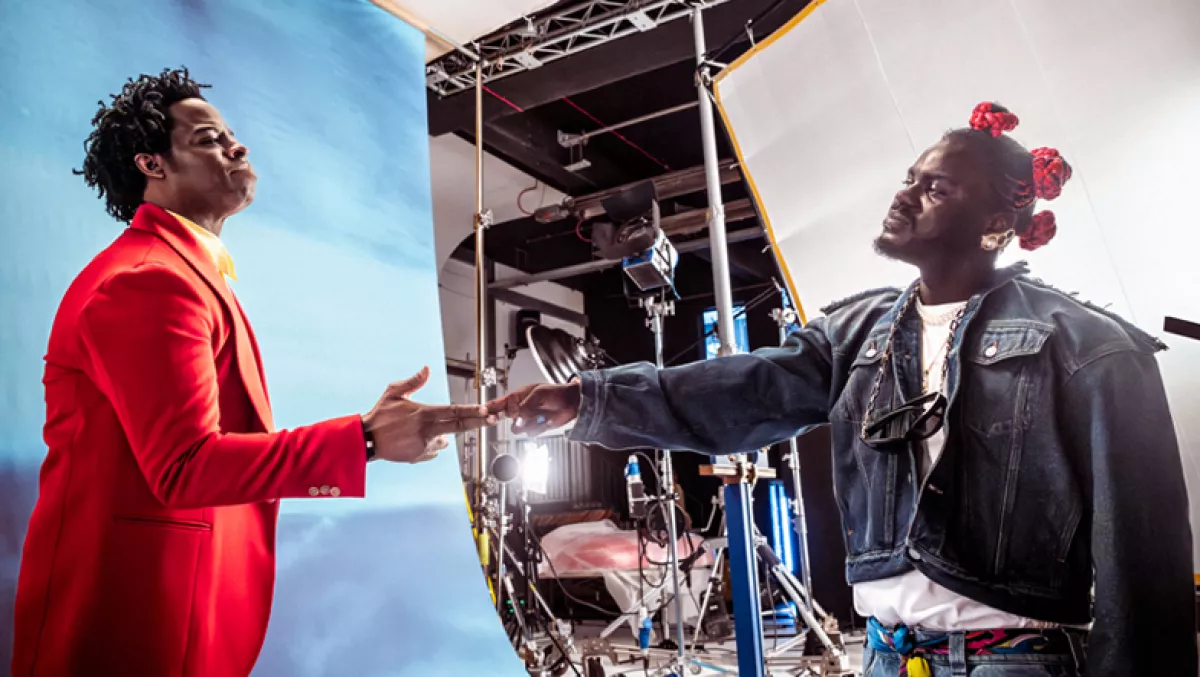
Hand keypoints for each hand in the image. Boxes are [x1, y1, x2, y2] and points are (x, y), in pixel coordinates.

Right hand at [363, 366, 496, 463]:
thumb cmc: (380, 415)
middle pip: (459, 426)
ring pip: (444, 440)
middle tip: (492, 420)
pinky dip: (429, 445)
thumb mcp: (394, 392)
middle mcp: (427, 429)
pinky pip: (432, 450)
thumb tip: (427, 369)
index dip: (473, 411)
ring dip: (441, 435)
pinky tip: (415, 440)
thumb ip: (413, 381)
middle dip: (478, 422)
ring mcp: (424, 445)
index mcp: (424, 413)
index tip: (486, 411)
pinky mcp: (418, 456)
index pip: (454, 411)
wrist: (366, 440)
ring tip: (422, 431)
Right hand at [487, 381, 581, 436]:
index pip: (502, 402)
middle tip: (520, 418)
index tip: (484, 412)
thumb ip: (526, 406)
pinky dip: (538, 429)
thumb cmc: (557, 393)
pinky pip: (530, 433)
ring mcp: (528, 419)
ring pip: (518, 428)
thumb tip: (518, 418)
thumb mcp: (539, 394)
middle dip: (513, 419)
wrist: (572, 403)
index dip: (492, 407)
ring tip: (540, 417)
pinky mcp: (536, 427)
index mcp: (519, 396)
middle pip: (506, 417)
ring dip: (528, 424)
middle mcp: (522, 408)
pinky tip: (546, 421)